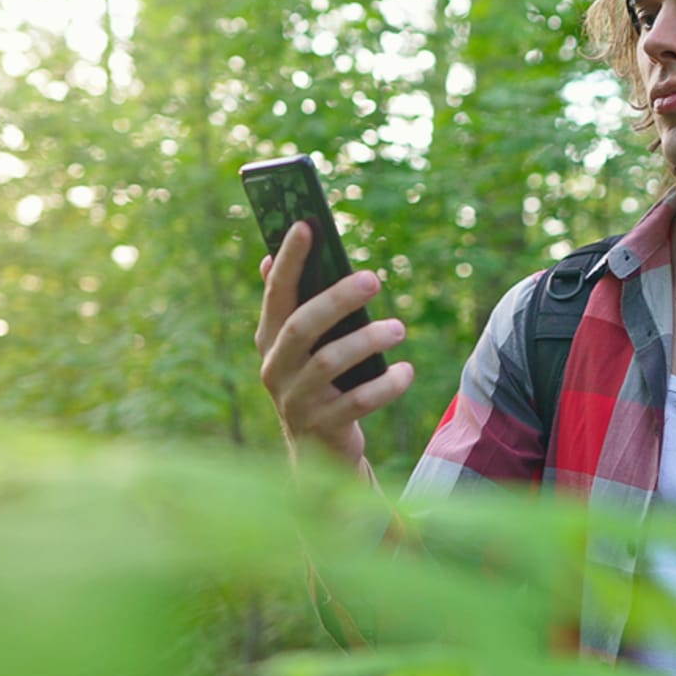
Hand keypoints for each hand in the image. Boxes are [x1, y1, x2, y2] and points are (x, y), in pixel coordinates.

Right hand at [255, 222, 415, 465]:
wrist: (318, 449)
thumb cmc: (317, 382)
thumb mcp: (301, 346)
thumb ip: (292, 305)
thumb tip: (268, 257)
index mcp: (269, 339)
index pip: (276, 293)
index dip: (289, 260)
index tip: (306, 225)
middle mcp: (275, 367)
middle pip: (301, 325)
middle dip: (337, 298)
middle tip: (374, 279)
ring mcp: (295, 400)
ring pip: (329, 362)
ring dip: (368, 340)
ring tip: (398, 328)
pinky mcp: (321, 427)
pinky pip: (356, 402)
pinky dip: (385, 385)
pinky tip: (406, 372)